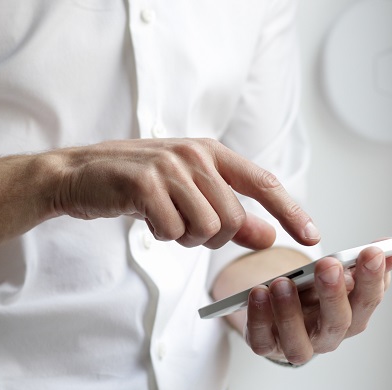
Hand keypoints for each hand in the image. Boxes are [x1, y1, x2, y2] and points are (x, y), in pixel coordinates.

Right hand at [51, 138, 319, 249]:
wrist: (79, 174)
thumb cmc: (135, 183)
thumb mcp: (187, 193)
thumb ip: (229, 214)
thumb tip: (268, 236)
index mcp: (210, 151)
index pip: (263, 183)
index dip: (291, 211)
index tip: (311, 237)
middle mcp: (194, 154)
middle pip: (232, 218)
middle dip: (211, 237)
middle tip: (183, 227)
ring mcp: (169, 167)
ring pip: (206, 228)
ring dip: (184, 237)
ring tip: (163, 219)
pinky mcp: (144, 184)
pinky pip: (172, 231)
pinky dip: (161, 235)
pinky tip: (145, 218)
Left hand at [244, 243, 391, 364]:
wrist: (277, 315)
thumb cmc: (311, 296)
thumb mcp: (335, 277)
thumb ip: (361, 263)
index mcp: (351, 317)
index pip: (368, 301)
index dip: (372, 278)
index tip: (371, 252)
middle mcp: (327, 336)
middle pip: (337, 322)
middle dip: (334, 293)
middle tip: (328, 265)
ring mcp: (295, 345)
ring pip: (298, 340)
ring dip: (290, 311)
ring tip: (282, 282)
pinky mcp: (266, 345)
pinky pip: (261, 339)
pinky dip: (259, 318)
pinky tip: (258, 293)